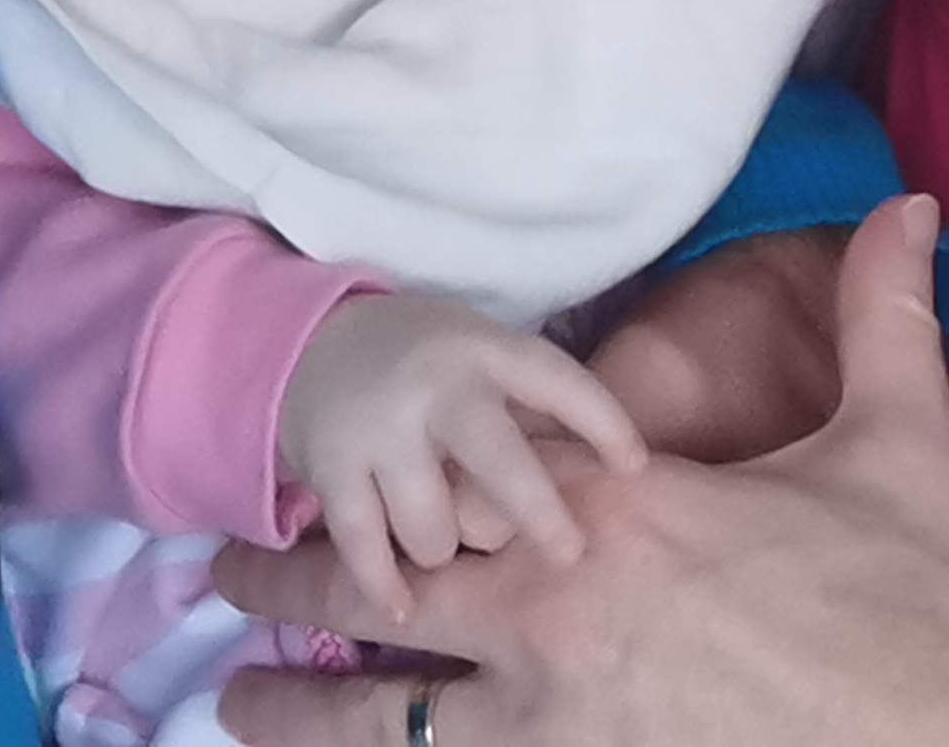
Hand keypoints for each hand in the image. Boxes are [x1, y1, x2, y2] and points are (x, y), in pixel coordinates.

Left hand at [215, 202, 948, 746]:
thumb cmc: (928, 612)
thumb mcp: (905, 445)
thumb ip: (882, 318)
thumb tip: (903, 208)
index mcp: (617, 517)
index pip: (461, 479)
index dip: (385, 481)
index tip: (320, 477)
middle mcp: (559, 621)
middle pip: (379, 602)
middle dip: (288, 593)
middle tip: (222, 591)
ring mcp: (559, 729)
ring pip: (383, 725)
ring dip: (301, 711)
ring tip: (237, 704)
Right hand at [281, 292, 649, 616]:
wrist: (313, 338)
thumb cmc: (430, 366)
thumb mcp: (484, 358)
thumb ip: (532, 411)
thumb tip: (619, 486)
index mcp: (485, 352)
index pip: (556, 380)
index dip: (602, 422)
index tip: (635, 469)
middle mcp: (436, 387)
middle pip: (499, 462)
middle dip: (538, 514)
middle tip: (569, 556)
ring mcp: (380, 426)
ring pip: (435, 523)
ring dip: (446, 547)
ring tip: (445, 544)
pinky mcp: (331, 465)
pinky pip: (364, 542)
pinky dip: (384, 583)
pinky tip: (403, 610)